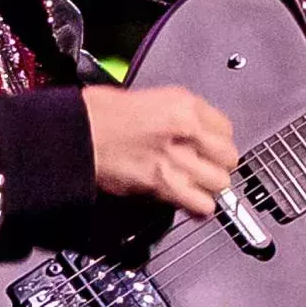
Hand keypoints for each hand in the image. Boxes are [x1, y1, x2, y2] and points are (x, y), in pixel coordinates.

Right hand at [82, 84, 239, 216]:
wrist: (76, 133)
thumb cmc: (98, 114)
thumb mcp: (148, 100)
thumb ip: (177, 117)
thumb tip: (192, 134)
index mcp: (183, 104)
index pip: (227, 127)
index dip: (218, 142)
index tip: (211, 148)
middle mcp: (186, 129)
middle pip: (229, 157)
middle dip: (218, 165)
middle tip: (206, 168)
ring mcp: (177, 159)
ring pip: (219, 182)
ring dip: (209, 187)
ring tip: (197, 186)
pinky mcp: (163, 184)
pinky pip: (200, 204)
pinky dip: (198, 207)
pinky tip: (190, 204)